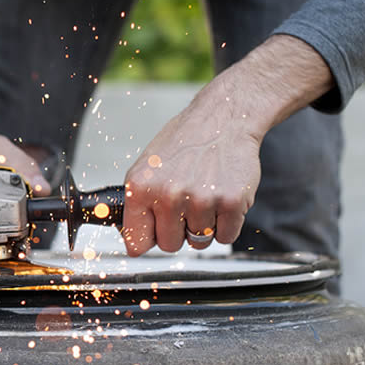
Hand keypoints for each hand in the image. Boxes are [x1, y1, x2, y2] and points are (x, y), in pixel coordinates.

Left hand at [120, 34, 334, 255]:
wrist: (222, 119)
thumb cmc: (184, 144)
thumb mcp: (147, 169)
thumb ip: (137, 205)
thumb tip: (132, 242)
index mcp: (140, 188)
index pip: (136, 243)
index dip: (148, 239)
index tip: (154, 233)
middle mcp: (168, 195)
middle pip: (169, 246)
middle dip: (178, 231)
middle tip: (186, 205)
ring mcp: (201, 200)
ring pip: (200, 242)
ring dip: (205, 226)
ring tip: (205, 195)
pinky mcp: (231, 202)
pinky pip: (227, 237)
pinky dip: (227, 224)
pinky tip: (222, 198)